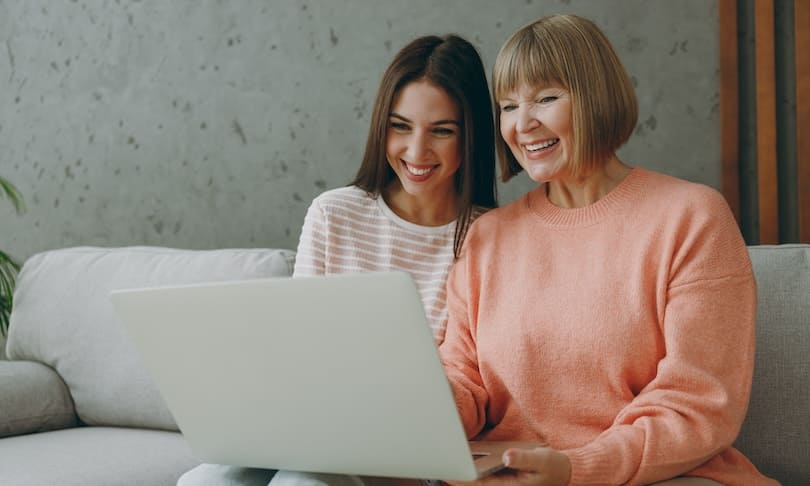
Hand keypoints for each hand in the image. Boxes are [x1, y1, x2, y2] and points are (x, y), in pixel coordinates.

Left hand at [446, 447, 570, 485]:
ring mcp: (502, 484)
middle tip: (439, 462)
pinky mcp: (502, 478)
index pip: (480, 485)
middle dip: (457, 475)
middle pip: (475, 484)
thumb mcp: (541, 460)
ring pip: (477, 481)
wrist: (565, 471)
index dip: (462, 479)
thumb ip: (523, 458)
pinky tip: (460, 458)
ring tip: (445, 459)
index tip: (448, 470)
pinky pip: (483, 476)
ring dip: (463, 473)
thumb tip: (507, 456)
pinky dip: (472, 468)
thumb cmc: (554, 467)